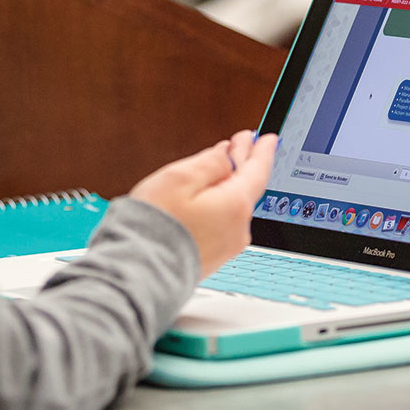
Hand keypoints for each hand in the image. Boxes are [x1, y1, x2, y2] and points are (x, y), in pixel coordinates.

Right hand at [130, 130, 276, 278]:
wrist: (140, 271)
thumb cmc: (156, 225)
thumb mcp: (180, 178)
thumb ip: (210, 162)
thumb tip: (226, 156)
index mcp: (235, 205)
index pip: (258, 171)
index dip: (262, 150)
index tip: (269, 138)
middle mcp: (238, 229)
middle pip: (247, 188)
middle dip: (244, 162)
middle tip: (243, 143)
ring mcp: (227, 247)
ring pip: (235, 205)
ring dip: (230, 183)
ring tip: (224, 165)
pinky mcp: (214, 258)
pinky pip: (225, 222)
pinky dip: (222, 204)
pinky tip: (211, 196)